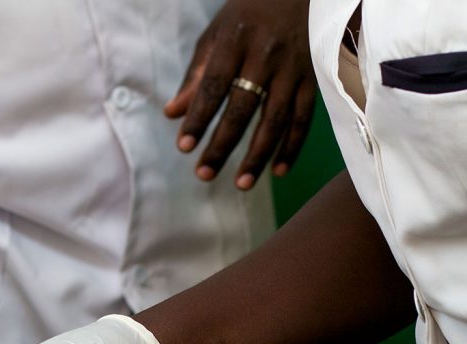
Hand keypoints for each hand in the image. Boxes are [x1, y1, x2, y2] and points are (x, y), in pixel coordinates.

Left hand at [164, 0, 316, 189]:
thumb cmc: (249, 14)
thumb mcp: (216, 34)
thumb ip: (195, 75)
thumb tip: (172, 114)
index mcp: (235, 42)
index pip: (213, 87)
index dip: (199, 119)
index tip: (184, 147)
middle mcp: (266, 56)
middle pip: (243, 109)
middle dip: (222, 144)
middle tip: (204, 174)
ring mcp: (294, 68)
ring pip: (276, 119)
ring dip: (258, 155)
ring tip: (241, 183)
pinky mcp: (315, 77)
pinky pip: (304, 118)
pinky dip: (293, 146)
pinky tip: (278, 170)